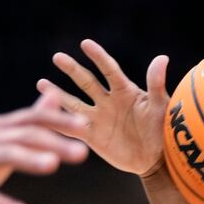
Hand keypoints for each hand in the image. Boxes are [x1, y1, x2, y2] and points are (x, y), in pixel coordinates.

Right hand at [0, 99, 89, 203]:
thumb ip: (30, 121)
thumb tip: (55, 96)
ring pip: (5, 155)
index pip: (34, 119)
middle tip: (83, 152)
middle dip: (55, 142)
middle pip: (25, 135)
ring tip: (53, 165)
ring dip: (30, 159)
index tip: (87, 127)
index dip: (60, 121)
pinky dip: (1, 203)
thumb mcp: (4, 140)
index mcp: (1, 127)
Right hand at [37, 39, 168, 176]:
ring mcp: (98, 118)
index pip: (109, 69)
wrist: (156, 159)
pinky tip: (42, 116)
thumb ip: (156, 84)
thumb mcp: (160, 107)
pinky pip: (71, 128)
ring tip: (41, 84)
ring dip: (58, 94)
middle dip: (71, 69)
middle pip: (86, 81)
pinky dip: (57, 122)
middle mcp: (108, 101)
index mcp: (125, 91)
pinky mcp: (92, 136)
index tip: (85, 44)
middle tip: (57, 57)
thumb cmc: (163, 130)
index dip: (98, 57)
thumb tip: (162, 58)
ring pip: (74, 103)